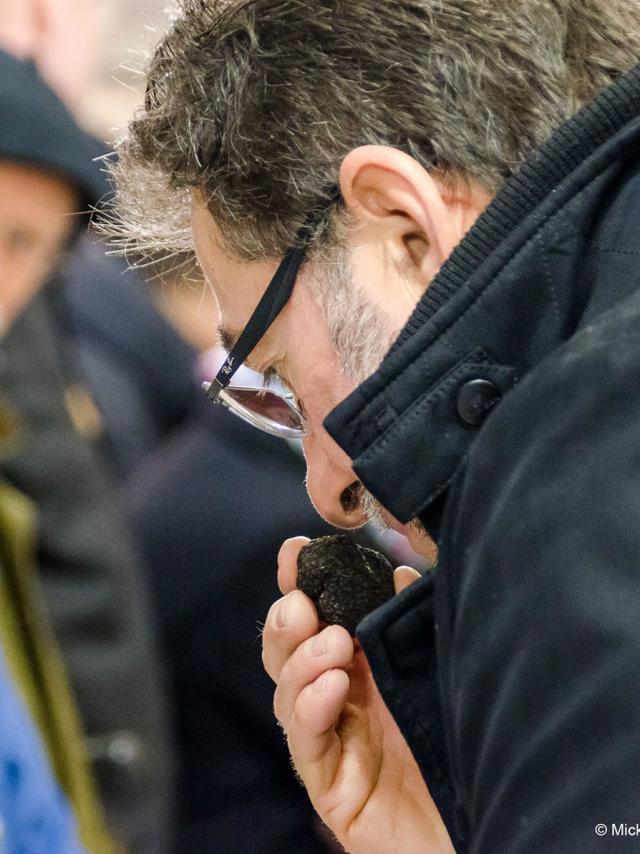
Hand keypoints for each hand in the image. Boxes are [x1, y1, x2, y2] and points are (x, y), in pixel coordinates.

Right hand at [262, 537, 454, 853]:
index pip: (317, 619)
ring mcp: (333, 744)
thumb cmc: (471, 740)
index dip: (301, 584)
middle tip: (302, 604)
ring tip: (334, 646)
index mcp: (364, 668)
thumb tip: (400, 571)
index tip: (295, 552)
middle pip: (287, 654)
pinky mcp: (331, 788)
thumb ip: (416, 620)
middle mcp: (341, 701)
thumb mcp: (443, 666)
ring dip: (303, 663)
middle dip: (286, 623)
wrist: (496, 821)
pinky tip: (332, 688)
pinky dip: (312, 709)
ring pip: (288, 695)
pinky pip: (307, 745)